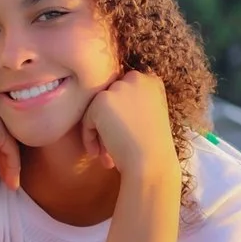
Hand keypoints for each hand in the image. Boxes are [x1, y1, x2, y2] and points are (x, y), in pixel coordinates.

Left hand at [77, 69, 178, 185]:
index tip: (125, 133)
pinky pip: (87, 119)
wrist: (151, 162)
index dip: (122, 114)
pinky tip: (100, 154)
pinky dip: (90, 138)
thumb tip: (110, 106)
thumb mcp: (152, 116)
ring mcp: (118, 88)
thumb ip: (134, 103)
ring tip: (106, 154)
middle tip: (113, 147)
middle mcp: (136, 78)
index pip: (125, 91)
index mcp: (152, 81)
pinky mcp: (101, 101)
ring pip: (97, 109)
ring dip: (99, 132)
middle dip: (109, 123)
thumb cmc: (154, 148)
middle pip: (110, 99)